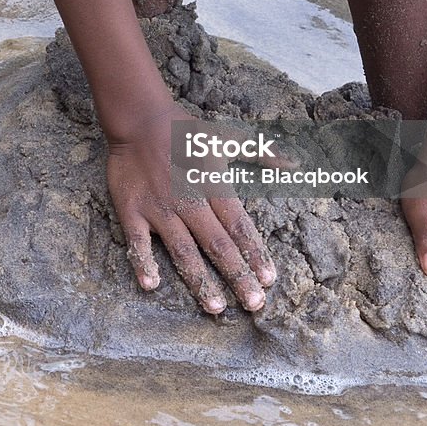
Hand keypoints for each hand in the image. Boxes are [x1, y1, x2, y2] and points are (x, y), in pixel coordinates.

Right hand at [106, 103, 276, 313]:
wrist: (139, 118)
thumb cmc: (185, 130)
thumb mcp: (227, 137)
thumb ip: (261, 153)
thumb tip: (294, 164)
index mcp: (213, 185)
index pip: (239, 225)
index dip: (255, 252)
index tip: (269, 278)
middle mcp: (189, 200)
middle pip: (217, 244)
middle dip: (237, 275)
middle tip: (254, 304)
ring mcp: (160, 208)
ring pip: (183, 250)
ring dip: (200, 280)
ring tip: (216, 307)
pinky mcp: (132, 210)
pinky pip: (137, 242)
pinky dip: (142, 262)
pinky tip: (151, 285)